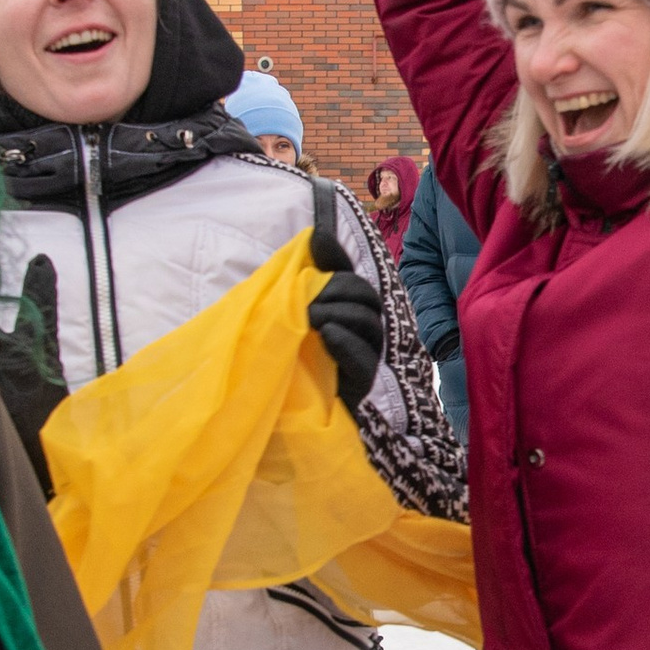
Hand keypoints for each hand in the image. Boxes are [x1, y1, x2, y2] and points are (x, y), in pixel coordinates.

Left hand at [307, 224, 386, 405]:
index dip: (337, 261)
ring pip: (367, 323)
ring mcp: (365, 359)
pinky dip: (346, 343)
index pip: (354, 279)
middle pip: (365, 298)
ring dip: (336, 313)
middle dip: (336, 290)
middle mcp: (363, 333)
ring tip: (309, 317)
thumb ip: (313, 278)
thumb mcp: (296, 312)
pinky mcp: (360, 387)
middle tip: (304, 298)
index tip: (315, 244)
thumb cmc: (290, 358)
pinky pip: (363, 361)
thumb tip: (317, 233)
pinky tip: (326, 334)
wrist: (281, 416)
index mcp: (349, 313)